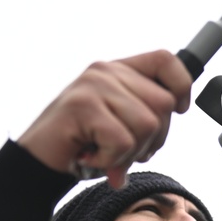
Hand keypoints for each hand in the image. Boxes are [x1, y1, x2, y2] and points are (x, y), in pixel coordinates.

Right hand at [16, 50, 191, 188]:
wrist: (39, 160)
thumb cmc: (85, 143)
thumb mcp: (122, 121)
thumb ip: (147, 111)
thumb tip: (182, 106)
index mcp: (119, 70)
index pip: (166, 60)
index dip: (181, 86)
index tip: (178, 110)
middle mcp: (106, 71)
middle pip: (164, 104)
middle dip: (153, 139)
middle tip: (124, 151)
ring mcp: (93, 85)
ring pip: (147, 125)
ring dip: (130, 153)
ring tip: (105, 153)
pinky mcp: (82, 106)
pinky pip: (123, 141)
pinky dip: (111, 160)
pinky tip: (91, 156)